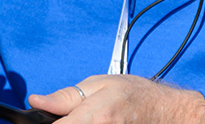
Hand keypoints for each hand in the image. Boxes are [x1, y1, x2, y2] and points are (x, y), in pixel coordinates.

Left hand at [28, 75, 204, 123]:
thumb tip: (36, 101)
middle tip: (68, 116)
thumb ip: (66, 97)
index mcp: (94, 118)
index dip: (43, 123)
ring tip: (86, 118)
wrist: (167, 113)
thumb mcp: (101, 84)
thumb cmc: (137, 95)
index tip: (41, 120)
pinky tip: (94, 122)